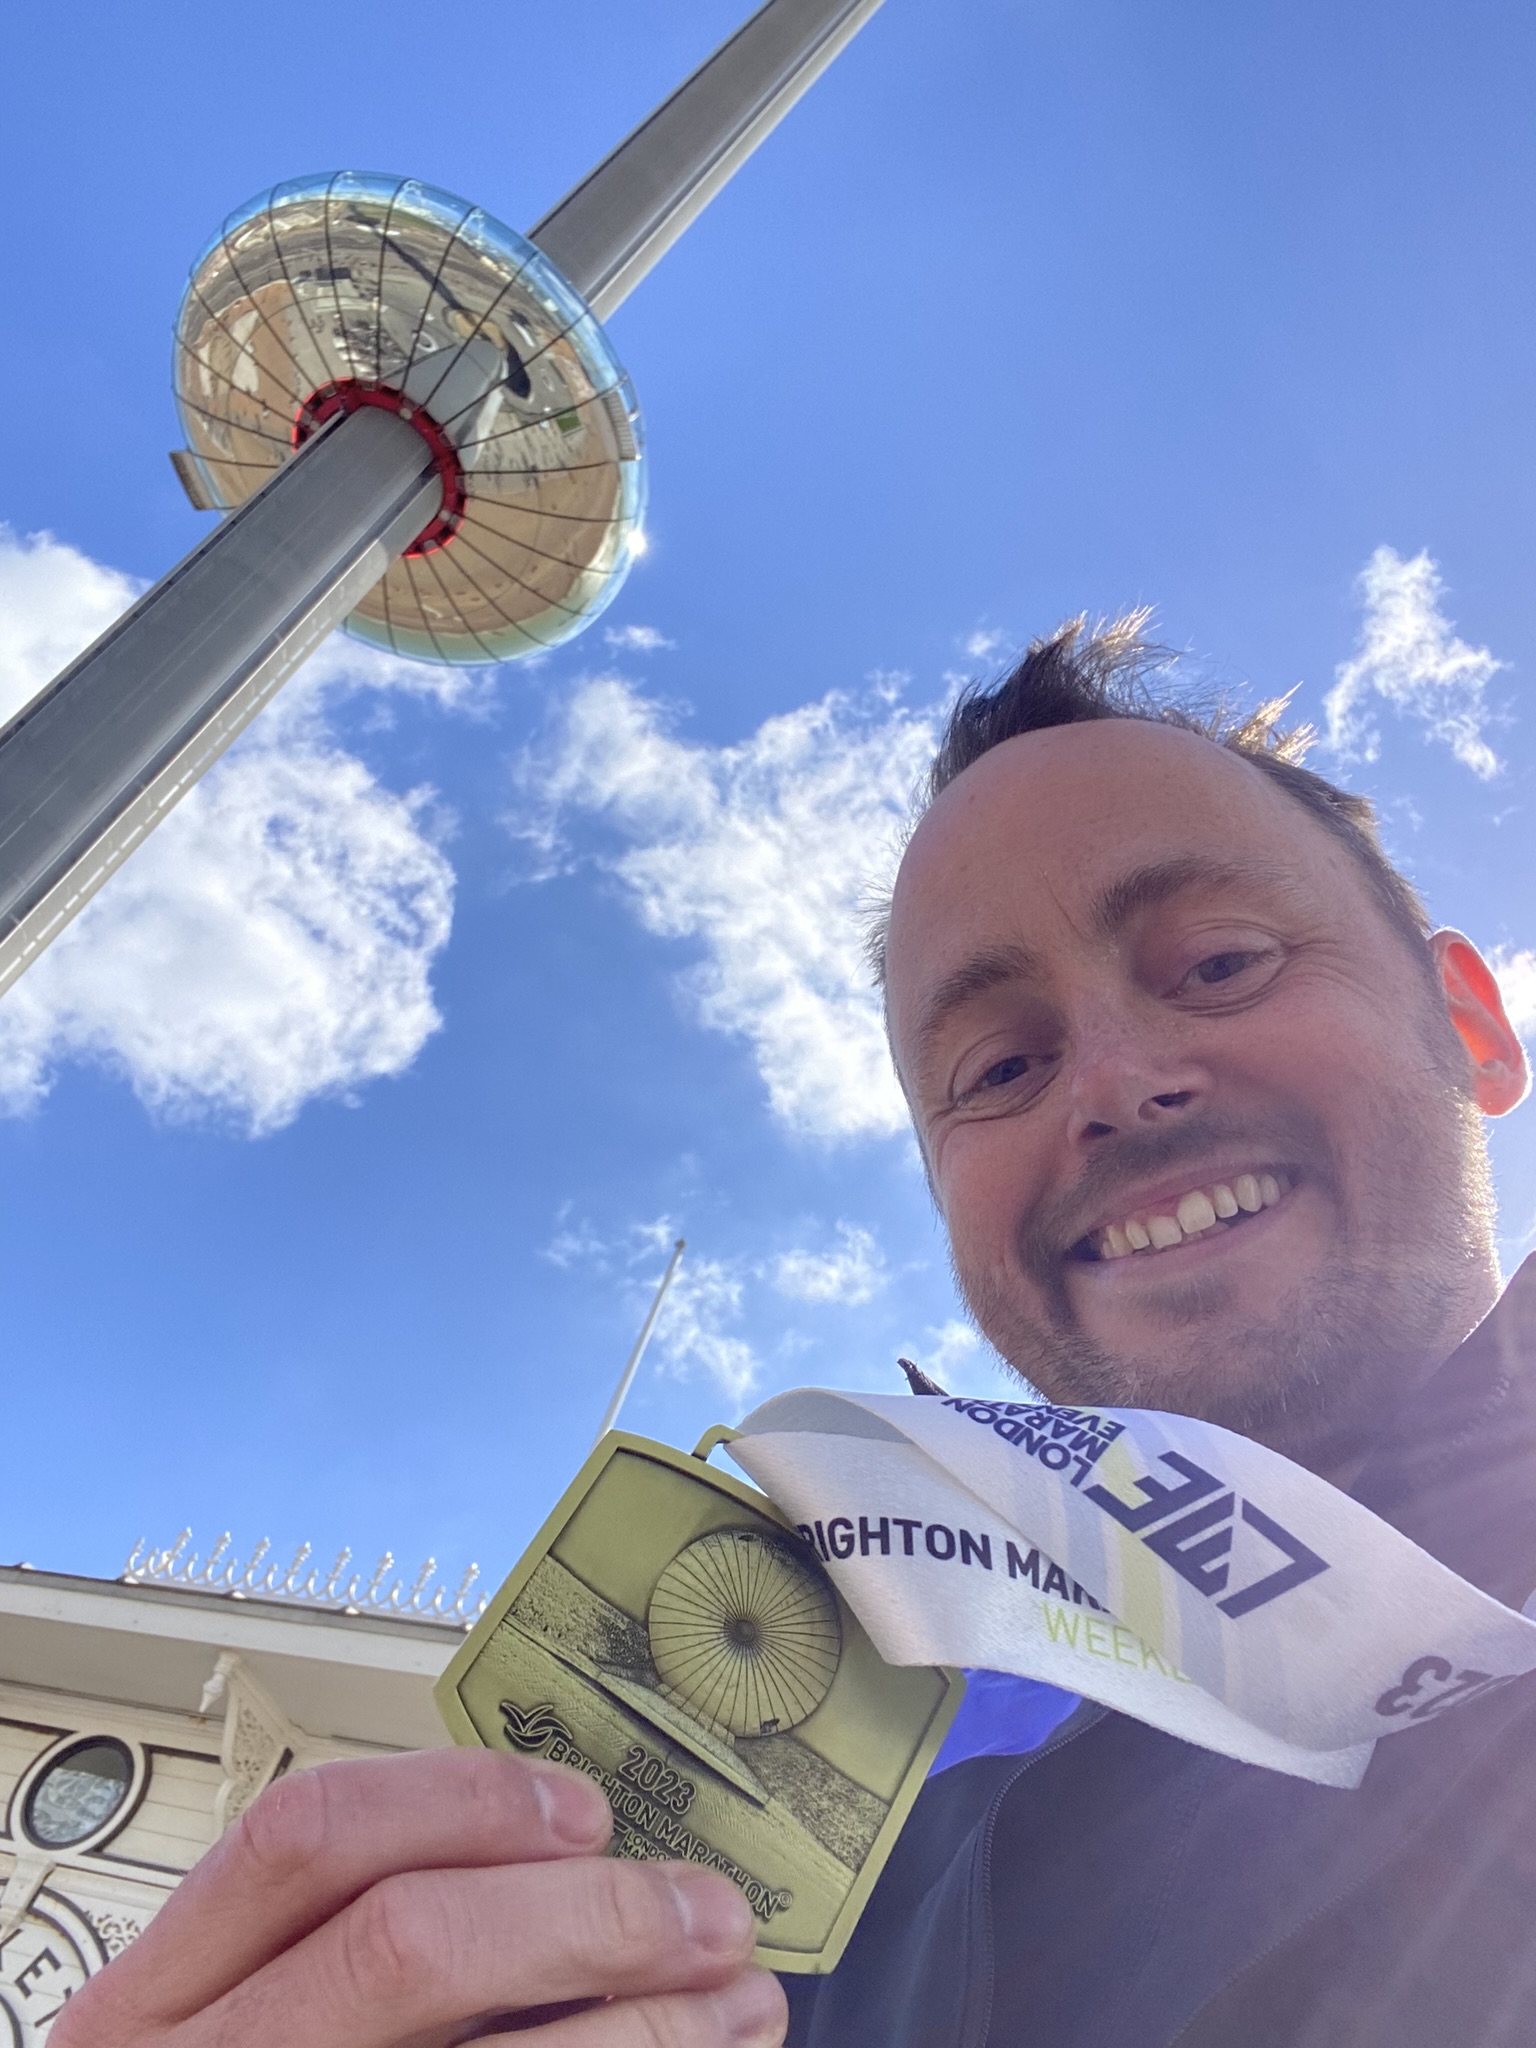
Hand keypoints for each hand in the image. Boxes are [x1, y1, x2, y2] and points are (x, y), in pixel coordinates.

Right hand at [51, 1749, 787, 2047]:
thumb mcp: (247, 2028)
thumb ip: (357, 1944)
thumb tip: (574, 1865)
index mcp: (155, 2007)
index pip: (306, 1839)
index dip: (463, 1802)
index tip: (587, 1812)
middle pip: (407, 1945)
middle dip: (589, 1918)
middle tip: (709, 1915)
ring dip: (646, 2029)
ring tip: (738, 2006)